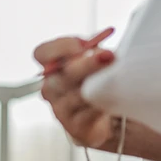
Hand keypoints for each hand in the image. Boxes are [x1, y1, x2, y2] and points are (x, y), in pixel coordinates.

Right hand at [34, 36, 160, 160]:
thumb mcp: (95, 57)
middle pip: (62, 76)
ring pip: (77, 96)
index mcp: (52, 68)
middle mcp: (52, 90)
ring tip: (118, 77)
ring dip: (99, 86)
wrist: (110, 117)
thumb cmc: (100, 81)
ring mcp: (62, 111)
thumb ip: (95, 46)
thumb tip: (119, 30)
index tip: (82, 44)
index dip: (60, 48)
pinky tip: (115, 98)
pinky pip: (89, 115)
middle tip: (109, 56)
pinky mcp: (76, 130)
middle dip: (86, 65)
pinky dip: (103, 104)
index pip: (42, 53)